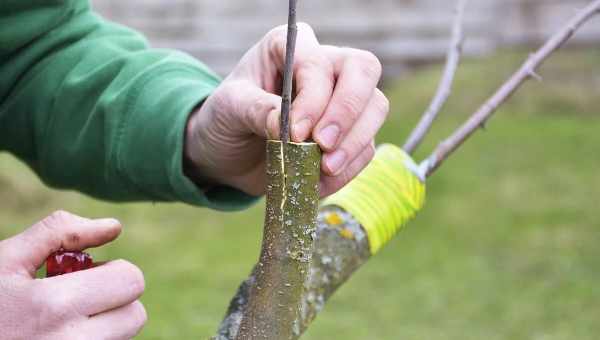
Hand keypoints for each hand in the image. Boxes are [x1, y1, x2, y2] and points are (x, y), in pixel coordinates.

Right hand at [0, 211, 145, 339]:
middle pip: (135, 315)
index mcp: (53, 306)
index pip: (131, 280)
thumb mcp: (4, 260)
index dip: (114, 270)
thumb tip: (113, 227)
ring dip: (107, 325)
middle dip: (115, 299)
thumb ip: (59, 233)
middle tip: (80, 297)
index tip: (89, 274)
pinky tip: (60, 337)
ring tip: (65, 319)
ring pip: (123, 339)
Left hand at [185, 23, 388, 196]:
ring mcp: (342, 99)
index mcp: (291, 47)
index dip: (314, 100)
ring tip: (323, 170)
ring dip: (354, 144)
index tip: (294, 134)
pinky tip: (319, 182)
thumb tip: (286, 126)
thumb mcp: (228, 109)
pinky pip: (366, 147)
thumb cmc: (225, 119)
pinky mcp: (349, 133)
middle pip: (364, 71)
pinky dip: (348, 169)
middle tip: (323, 148)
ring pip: (375, 108)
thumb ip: (256, 110)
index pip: (320, 63)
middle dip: (347, 113)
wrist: (228, 153)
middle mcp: (324, 65)